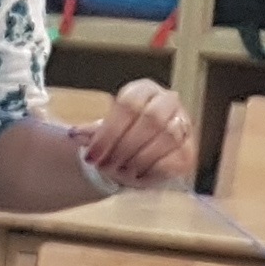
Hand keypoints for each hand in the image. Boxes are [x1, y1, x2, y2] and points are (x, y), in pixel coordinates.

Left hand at [72, 79, 193, 191]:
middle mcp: (168, 101)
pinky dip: (152, 170)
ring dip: (138, 159)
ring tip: (120, 172)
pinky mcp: (188, 150)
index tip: (92, 154)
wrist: (140, 155)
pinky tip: (136, 176)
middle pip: (152, 119)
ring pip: (167, 137)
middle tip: (106, 165)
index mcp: (143, 90)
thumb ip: (91, 132)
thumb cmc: (120, 138)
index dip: (109, 132)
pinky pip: (175, 158)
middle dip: (124, 146)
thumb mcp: (103, 132)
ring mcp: (183, 124)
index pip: (129, 103)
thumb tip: (76, 134)